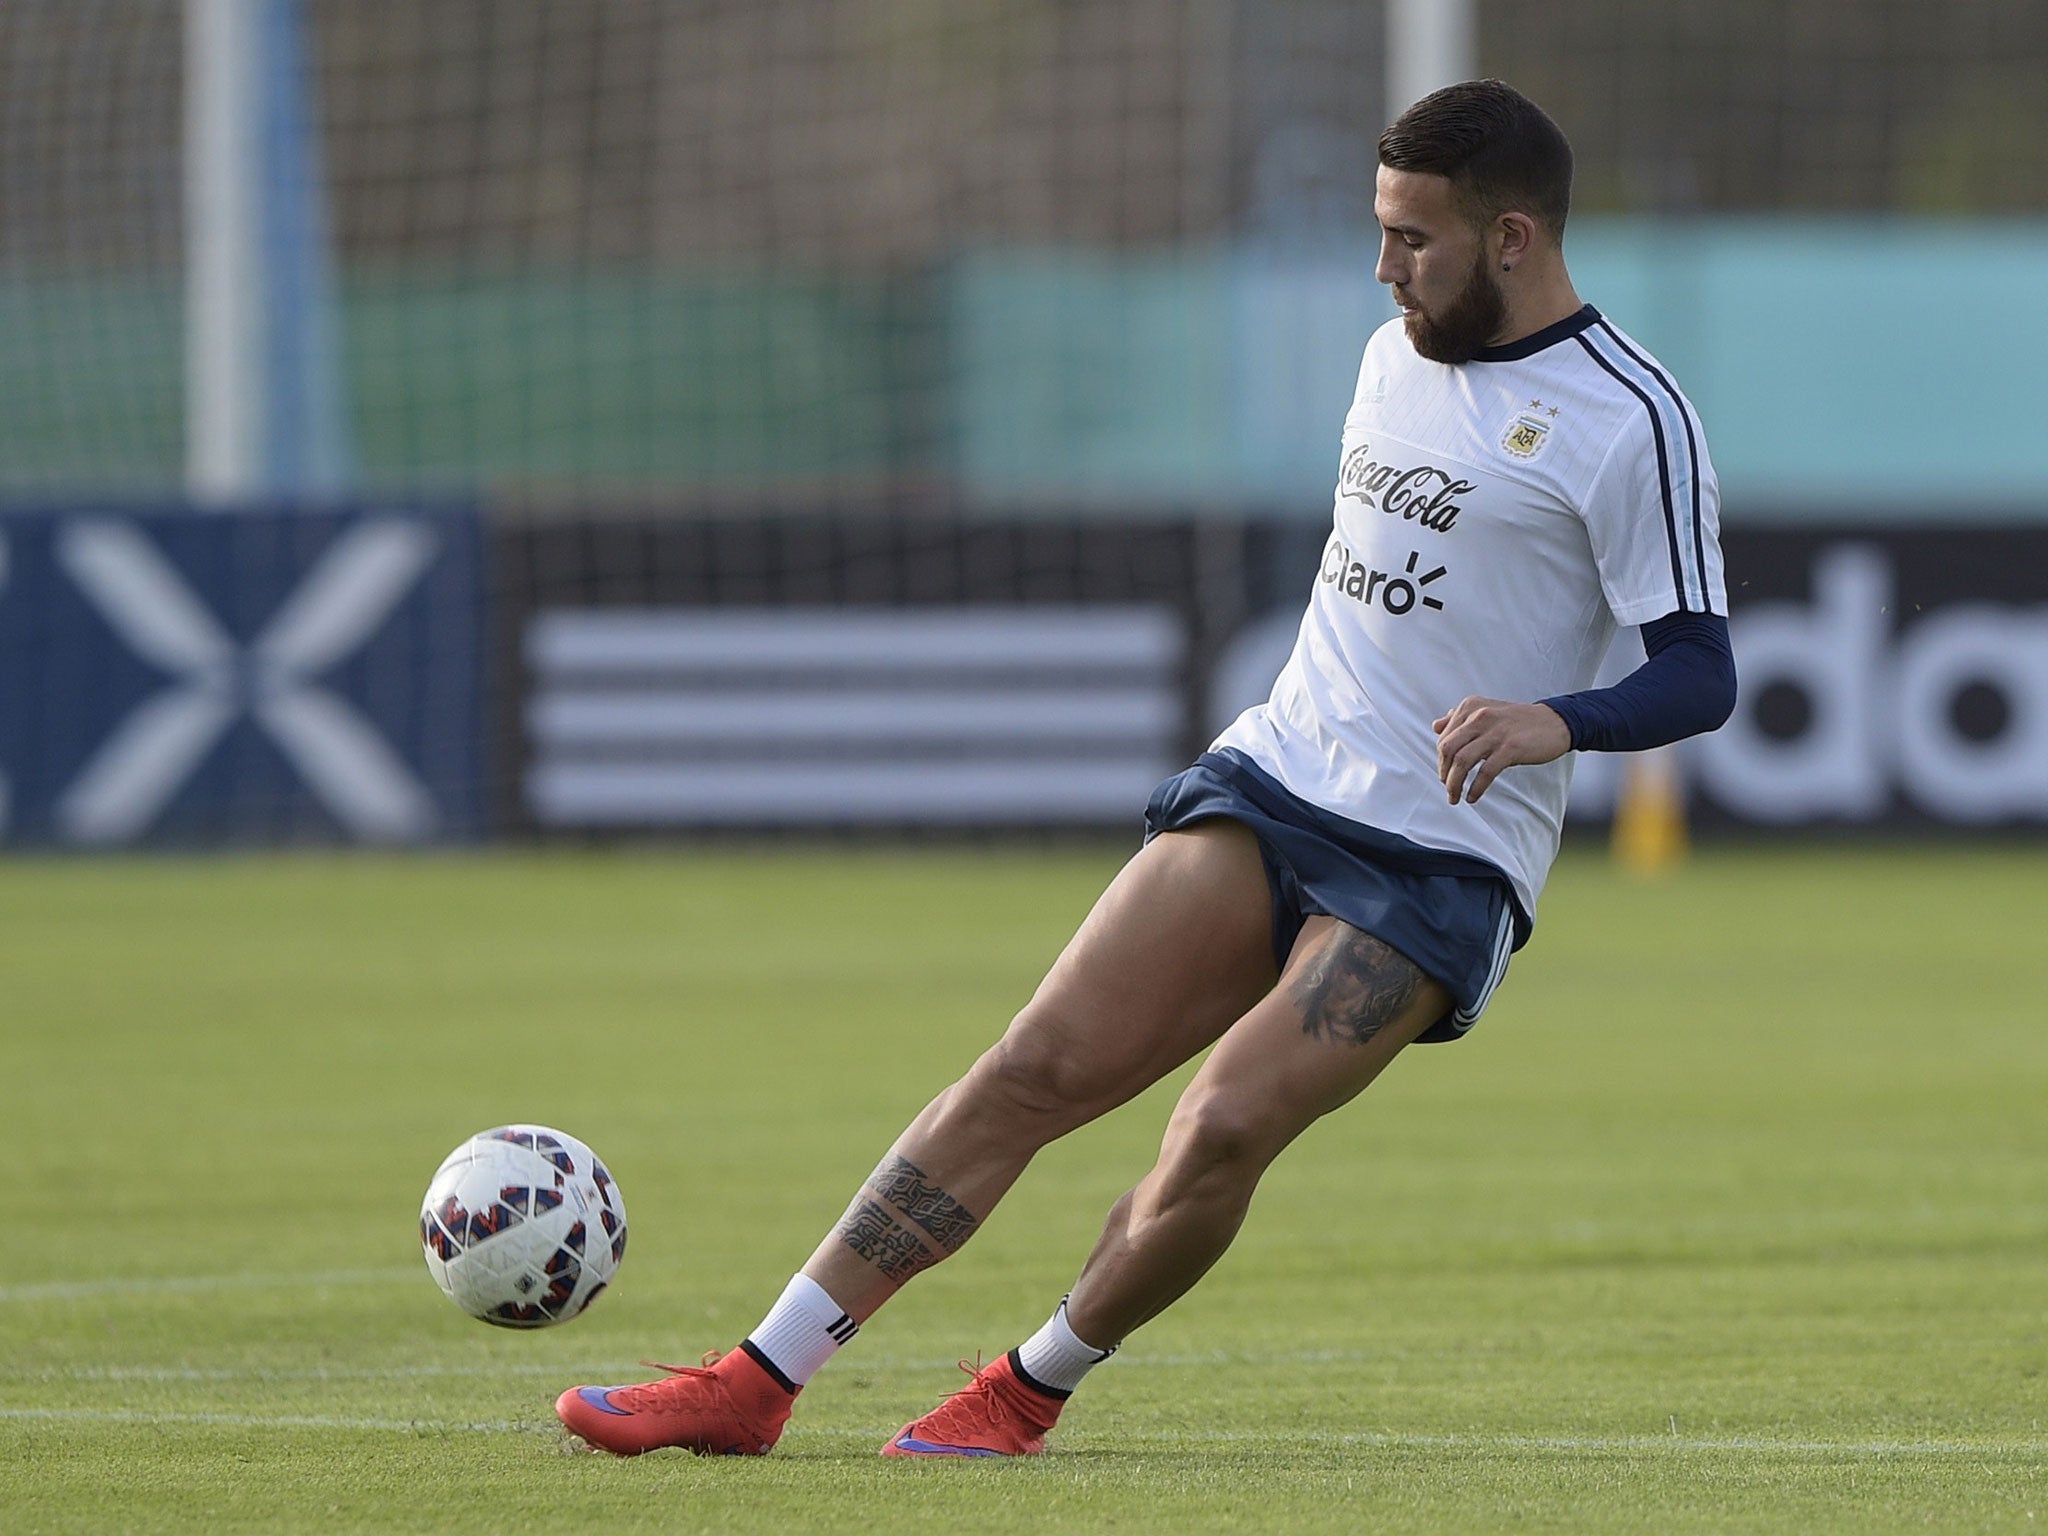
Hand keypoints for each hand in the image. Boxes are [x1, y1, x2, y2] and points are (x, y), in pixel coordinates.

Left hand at [1432, 698, 1572, 805]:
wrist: (1555, 722)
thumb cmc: (1519, 721)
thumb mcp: (1486, 711)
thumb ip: (1460, 718)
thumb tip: (1436, 726)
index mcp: (1471, 707)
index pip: (1444, 737)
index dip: (1441, 759)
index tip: (1445, 773)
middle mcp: (1480, 717)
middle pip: (1447, 749)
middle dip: (1443, 772)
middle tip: (1447, 787)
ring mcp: (1495, 732)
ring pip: (1462, 762)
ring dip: (1454, 784)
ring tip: (1455, 797)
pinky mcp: (1510, 748)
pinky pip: (1485, 772)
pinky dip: (1475, 788)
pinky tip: (1473, 797)